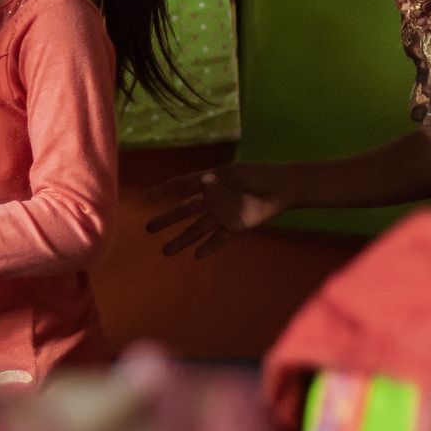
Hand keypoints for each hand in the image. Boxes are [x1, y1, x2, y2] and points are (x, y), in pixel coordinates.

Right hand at [145, 164, 292, 257]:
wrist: (283, 188)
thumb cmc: (261, 175)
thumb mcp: (241, 174)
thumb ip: (222, 178)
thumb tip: (203, 181)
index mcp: (210, 182)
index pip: (182, 185)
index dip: (164, 191)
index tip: (147, 198)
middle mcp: (212, 199)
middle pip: (184, 211)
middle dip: (167, 219)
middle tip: (148, 228)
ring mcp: (222, 214)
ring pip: (197, 229)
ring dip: (182, 240)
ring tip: (165, 251)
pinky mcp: (234, 226)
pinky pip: (218, 239)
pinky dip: (208, 247)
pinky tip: (196, 256)